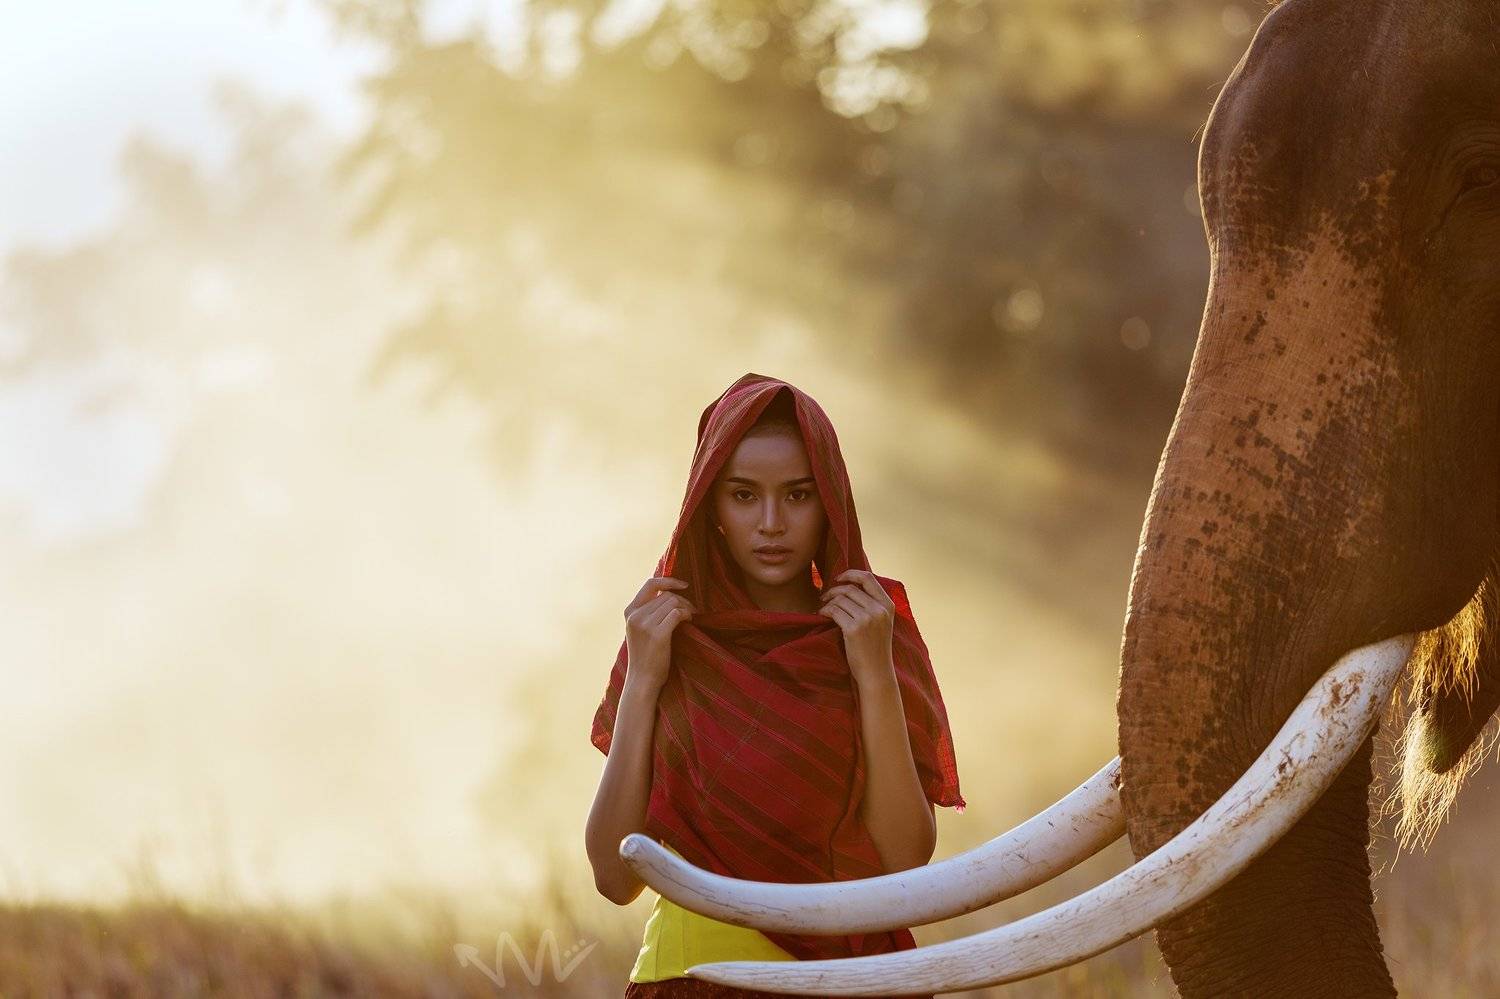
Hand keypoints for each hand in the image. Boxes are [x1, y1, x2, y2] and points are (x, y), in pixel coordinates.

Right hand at [624, 576, 695, 690]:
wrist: (642, 679)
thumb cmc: (646, 655)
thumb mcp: (640, 629)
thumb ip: (648, 611)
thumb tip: (671, 592)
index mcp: (629, 611)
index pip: (650, 584)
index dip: (668, 580)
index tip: (684, 585)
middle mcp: (635, 615)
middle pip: (666, 595)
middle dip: (682, 600)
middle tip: (692, 611)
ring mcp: (644, 624)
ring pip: (673, 602)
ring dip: (686, 608)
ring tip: (690, 617)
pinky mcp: (657, 634)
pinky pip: (677, 613)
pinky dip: (686, 615)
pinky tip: (689, 621)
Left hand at [817, 569, 896, 688]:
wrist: (876, 672)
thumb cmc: (875, 648)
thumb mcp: (882, 622)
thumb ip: (873, 604)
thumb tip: (850, 585)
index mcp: (888, 605)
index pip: (868, 578)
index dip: (851, 574)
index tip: (838, 578)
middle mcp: (879, 610)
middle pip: (850, 588)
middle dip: (834, 590)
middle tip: (824, 596)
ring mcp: (867, 619)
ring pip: (840, 599)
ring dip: (828, 602)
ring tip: (824, 609)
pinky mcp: (854, 629)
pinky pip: (834, 611)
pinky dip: (824, 611)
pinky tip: (822, 615)